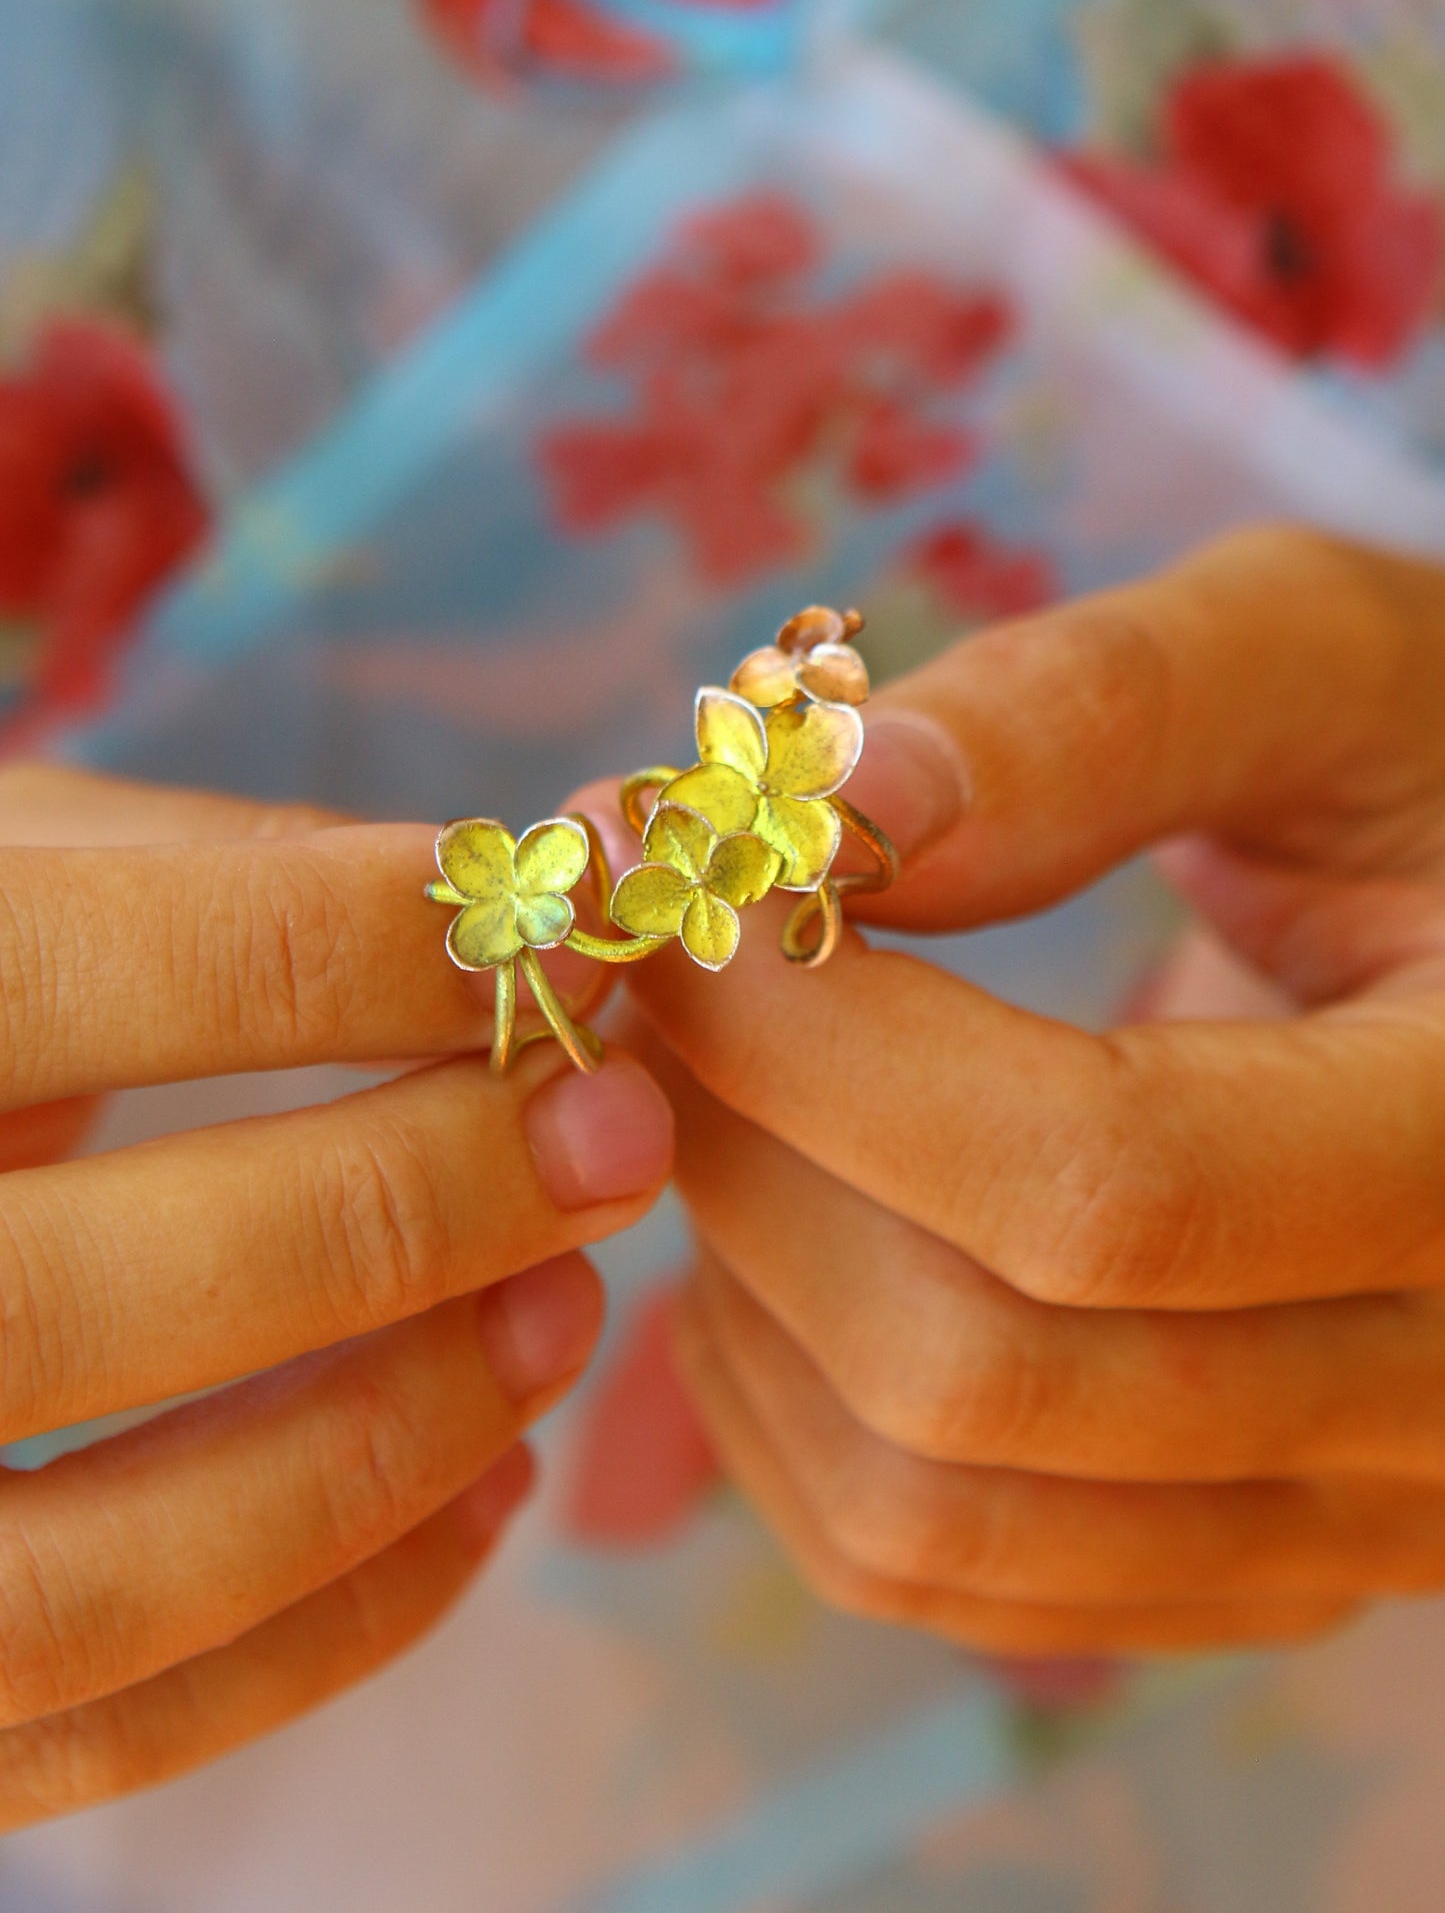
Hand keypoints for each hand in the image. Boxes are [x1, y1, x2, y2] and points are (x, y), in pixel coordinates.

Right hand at [0, 766, 673, 1822]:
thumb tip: (495, 921)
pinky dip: (349, 1615)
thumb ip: (220, 877)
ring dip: (395, 1433)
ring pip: (113, 1572)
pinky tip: (497, 1481)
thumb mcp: (18, 879)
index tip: (555, 927)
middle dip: (404, 1206)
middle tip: (613, 1130)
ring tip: (567, 1303)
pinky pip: (127, 1724)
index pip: (79, 985)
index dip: (346, 949)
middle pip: (91, 1302)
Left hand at [606, 527, 1444, 1655]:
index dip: (828, 1046)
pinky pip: (930, 1571)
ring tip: (721, 1086)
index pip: (1104, 1183)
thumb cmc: (1420, 774)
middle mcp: (1442, 1392)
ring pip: (922, 1506)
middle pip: (977, 1371)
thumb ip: (1092, 713)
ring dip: (744, 1284)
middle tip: (665, 976)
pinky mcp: (1239, 1567)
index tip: (685, 895)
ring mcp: (1342, 1519)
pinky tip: (779, 1226)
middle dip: (749, 1150)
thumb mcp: (1317, 661)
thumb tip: (818, 806)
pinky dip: (781, 1407)